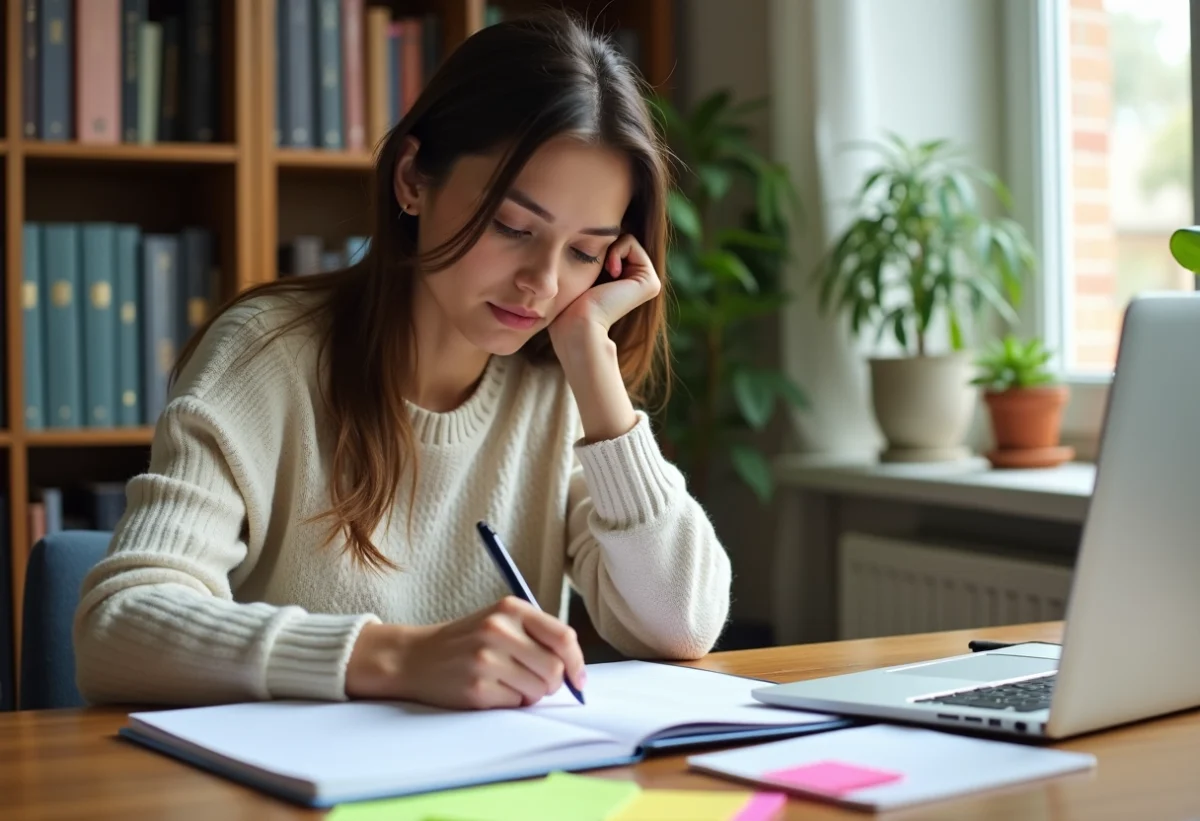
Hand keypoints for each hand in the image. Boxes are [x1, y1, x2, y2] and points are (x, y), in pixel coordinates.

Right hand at [344, 596, 586, 709]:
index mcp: (510, 608)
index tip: (577, 679)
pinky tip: (491, 691)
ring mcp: (485, 659)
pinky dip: (510, 702)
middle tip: (536, 684)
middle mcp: (498, 630)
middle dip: (552, 684)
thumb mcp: (500, 621)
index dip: (576, 662)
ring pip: (537, 690)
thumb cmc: (467, 641)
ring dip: (530, 694)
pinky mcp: (475, 687)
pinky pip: (514, 703)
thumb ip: (537, 635)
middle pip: (554, 668)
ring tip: (509, 684)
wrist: (415, 657)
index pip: (563, 636)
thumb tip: (575, 670)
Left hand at [549, 233, 660, 350]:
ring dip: (606, 249)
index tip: (584, 267)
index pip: (607, 242)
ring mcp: (646, 283)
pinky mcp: (650, 282)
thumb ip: (588, 251)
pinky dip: (615, 250)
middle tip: (593, 271)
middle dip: (601, 246)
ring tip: (602, 274)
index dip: (592, 246)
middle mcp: (637, 282)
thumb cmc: (568, 301)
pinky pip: (631, 242)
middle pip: (616, 238)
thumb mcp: (577, 270)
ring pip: (624, 238)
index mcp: (622, 281)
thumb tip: (588, 223)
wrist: (578, 322)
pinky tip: (610, 273)